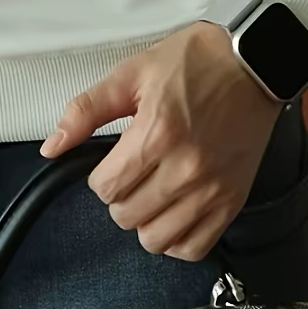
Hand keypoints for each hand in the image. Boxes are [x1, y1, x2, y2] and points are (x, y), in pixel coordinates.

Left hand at [40, 23, 282, 261]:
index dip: (100, 177)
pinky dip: (178, 239)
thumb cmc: (194, 62)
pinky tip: (173, 213)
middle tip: (132, 174)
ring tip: (152, 194)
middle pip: (127, 217)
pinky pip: (195, 247)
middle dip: (120, 197)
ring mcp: (213, 189)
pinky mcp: (234, 200)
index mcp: (157, 133)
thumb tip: (51, 148)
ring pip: (157, 240)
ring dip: (145, 221)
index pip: (106, 188)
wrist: (255, 61)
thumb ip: (86, 111)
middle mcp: (186, 168)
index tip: (112, 162)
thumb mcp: (132, 74)